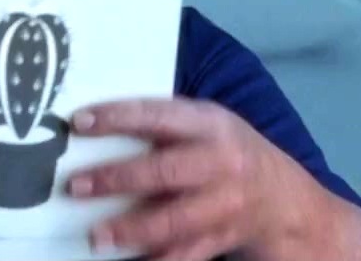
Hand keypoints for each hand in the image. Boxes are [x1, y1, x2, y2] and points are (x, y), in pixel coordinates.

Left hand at [64, 98, 310, 260]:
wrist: (285, 198)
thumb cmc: (227, 152)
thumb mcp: (206, 125)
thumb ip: (163, 125)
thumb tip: (90, 127)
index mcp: (209, 124)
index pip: (156, 114)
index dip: (117, 117)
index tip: (78, 123)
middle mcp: (220, 162)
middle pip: (164, 171)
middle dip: (117, 179)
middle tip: (75, 186)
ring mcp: (225, 204)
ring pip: (175, 220)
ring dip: (133, 230)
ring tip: (96, 236)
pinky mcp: (224, 239)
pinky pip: (187, 255)